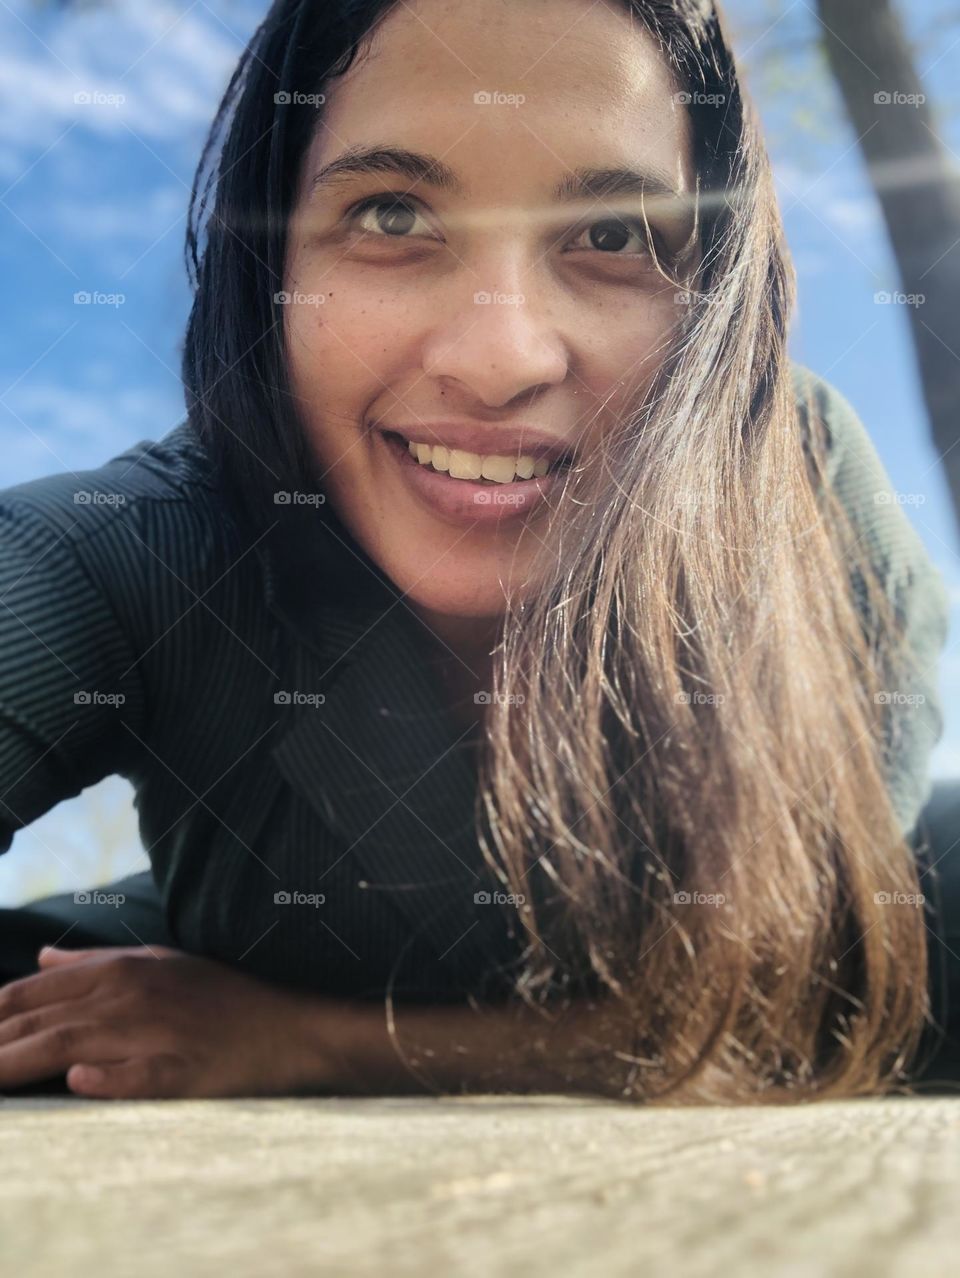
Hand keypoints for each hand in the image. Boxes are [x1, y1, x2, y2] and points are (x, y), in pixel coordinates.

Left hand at [0, 943, 337, 1098]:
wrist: (287, 1030)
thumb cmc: (222, 998)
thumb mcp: (162, 963)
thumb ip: (99, 959)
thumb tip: (43, 957)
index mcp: (123, 969)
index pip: (36, 992)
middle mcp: (131, 997)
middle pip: (43, 1021)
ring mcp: (155, 1034)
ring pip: (70, 1046)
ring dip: (19, 1063)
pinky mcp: (181, 1072)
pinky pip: (136, 1075)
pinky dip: (105, 1078)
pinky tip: (78, 1081)